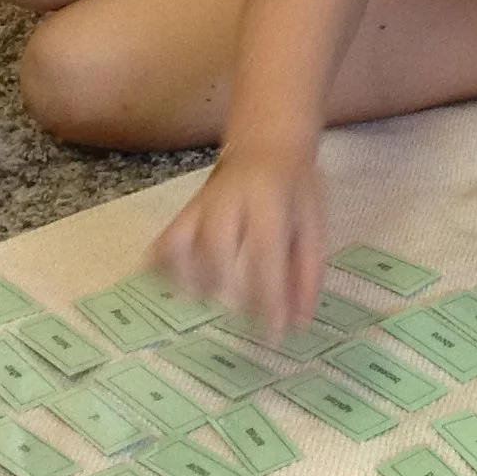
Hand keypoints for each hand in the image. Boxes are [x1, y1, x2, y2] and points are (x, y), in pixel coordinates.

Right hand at [147, 140, 324, 335]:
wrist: (266, 142)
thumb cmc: (295, 188)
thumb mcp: (312, 224)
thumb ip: (307, 273)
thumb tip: (299, 323)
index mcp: (268, 200)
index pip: (265, 254)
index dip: (269, 297)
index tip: (274, 333)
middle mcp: (229, 200)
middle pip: (218, 250)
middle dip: (232, 291)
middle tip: (248, 314)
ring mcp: (202, 203)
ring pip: (185, 245)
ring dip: (197, 281)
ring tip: (213, 297)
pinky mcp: (185, 209)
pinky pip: (166, 239)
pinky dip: (164, 265)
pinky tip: (172, 284)